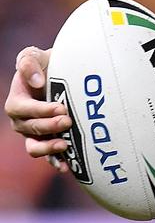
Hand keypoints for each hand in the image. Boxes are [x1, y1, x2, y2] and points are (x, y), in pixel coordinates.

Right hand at [4, 46, 70, 170]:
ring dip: (49, 149)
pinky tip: (67, 166)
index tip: (61, 107)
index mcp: (17, 101)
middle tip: (68, 120)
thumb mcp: (34, 56)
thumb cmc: (47, 64)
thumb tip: (37, 82)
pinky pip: (47, 157)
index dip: (41, 110)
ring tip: (65, 145)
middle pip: (31, 128)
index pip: (23, 109)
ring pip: (34, 147)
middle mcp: (22, 121)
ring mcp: (34, 134)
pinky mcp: (47, 142)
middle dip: (49, 126)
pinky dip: (56, 162)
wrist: (62, 76)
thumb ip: (29, 63)